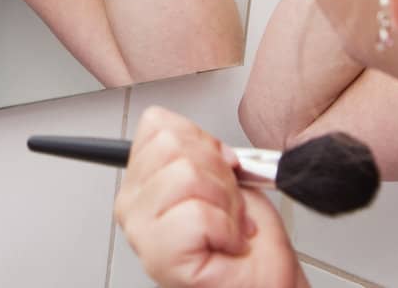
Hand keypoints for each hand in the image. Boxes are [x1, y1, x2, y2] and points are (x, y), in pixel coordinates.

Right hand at [115, 107, 305, 287]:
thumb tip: (195, 136)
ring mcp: (141, 231)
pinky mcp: (159, 256)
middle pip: (171, 145)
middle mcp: (132, 203)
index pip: (157, 124)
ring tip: (228, 226)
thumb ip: (198, 146)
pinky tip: (226, 244)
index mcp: (142, 178)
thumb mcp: (223, 173)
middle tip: (226, 206)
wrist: (265, 281)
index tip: (220, 173)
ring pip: (185, 175)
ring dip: (226, 203)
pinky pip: (197, 214)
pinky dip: (226, 228)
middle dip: (217, 173)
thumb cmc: (247, 240)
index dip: (203, 143)